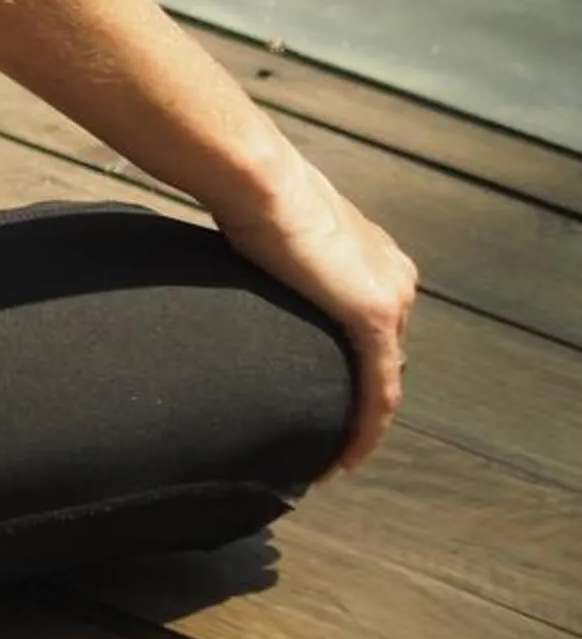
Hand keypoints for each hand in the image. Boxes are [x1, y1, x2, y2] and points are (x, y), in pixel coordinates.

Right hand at [215, 155, 417, 472]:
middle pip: (385, 356)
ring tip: (331, 456)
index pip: (374, 326)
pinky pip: (379, 390)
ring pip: (384, 379)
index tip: (326, 394)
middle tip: (327, 437)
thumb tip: (243, 266)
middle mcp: (395, 276)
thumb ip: (280, 258)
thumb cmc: (254, 193)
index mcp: (376, 254)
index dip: (353, 365)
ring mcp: (391, 296)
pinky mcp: (376, 317)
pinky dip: (365, 429)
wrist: (258, 179)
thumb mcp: (275, 231)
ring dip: (361, 421)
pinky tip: (344, 460)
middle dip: (359, 397)